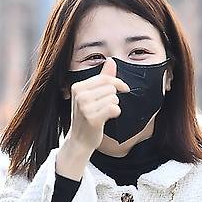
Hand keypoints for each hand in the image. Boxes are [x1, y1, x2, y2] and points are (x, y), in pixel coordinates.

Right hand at [57, 59, 129, 176]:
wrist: (79, 140)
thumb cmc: (87, 117)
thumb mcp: (91, 95)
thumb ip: (102, 77)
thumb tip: (110, 60)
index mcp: (78, 87)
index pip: (105, 78)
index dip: (118, 82)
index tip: (123, 88)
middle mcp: (80, 96)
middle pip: (110, 87)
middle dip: (113, 96)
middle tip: (106, 107)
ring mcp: (85, 107)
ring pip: (113, 98)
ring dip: (114, 105)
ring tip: (104, 113)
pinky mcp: (92, 119)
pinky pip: (114, 108)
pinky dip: (115, 113)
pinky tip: (108, 117)